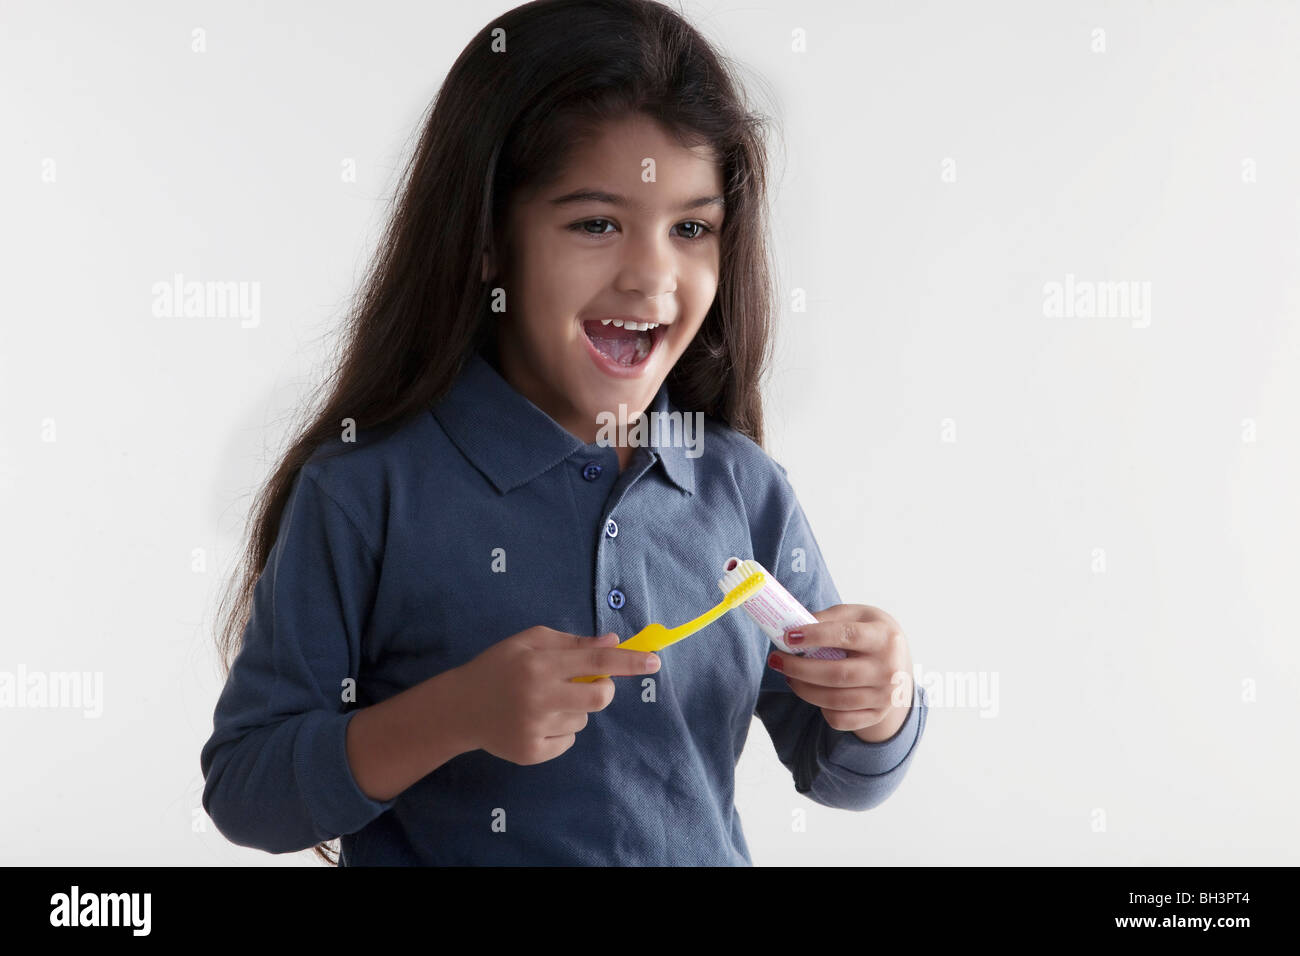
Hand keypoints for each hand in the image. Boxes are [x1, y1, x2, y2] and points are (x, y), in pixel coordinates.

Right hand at [450, 627, 659, 764]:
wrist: (460, 707)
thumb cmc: (499, 666)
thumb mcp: (530, 642)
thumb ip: (573, 642)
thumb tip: (613, 643)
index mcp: (539, 664)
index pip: (595, 661)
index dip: (627, 662)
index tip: (654, 662)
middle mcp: (539, 697)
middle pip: (599, 698)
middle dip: (603, 690)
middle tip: (587, 684)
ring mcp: (535, 728)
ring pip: (583, 719)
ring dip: (574, 709)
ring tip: (543, 702)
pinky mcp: (533, 753)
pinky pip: (568, 740)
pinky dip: (561, 729)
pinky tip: (535, 721)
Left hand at [768, 604, 914, 742]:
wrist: (899, 664)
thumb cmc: (870, 634)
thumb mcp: (857, 616)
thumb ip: (828, 618)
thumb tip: (793, 625)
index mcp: (885, 637)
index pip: (847, 636)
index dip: (815, 636)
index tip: (788, 637)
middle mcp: (889, 669)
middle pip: (837, 674)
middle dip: (799, 668)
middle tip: (776, 660)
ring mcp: (885, 696)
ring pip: (835, 700)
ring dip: (803, 689)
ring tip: (788, 676)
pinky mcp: (876, 715)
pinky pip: (840, 719)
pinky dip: (821, 709)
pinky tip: (813, 693)